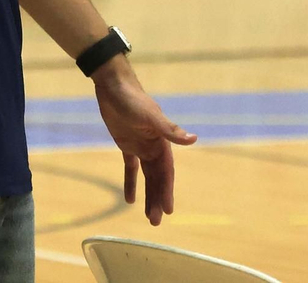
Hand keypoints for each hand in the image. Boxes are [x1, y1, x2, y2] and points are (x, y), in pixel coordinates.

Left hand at [94, 60, 197, 225]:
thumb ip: (170, 130)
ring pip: (147, 176)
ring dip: (148, 194)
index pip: (166, 172)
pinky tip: (130, 200)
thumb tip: (194, 139)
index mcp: (162, 142)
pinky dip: (131, 182)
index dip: (167, 191)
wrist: (113, 85)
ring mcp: (140, 145)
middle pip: (157, 178)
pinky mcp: (126, 143)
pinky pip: (131, 167)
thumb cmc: (132, 99)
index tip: (168, 210)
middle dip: (158, 198)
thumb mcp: (150, 116)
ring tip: (149, 216)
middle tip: (156, 221)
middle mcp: (154, 146)